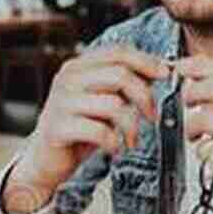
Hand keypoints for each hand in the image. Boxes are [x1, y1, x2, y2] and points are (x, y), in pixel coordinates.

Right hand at [3, 46, 168, 213]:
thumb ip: (122, 85)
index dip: (147, 61)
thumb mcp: (102, 101)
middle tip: (152, 117)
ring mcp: (61, 102)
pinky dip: (114, 142)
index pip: (118, 52)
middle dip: (144, 97)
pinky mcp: (58, 128)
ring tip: (131, 140)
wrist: (46, 160)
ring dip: (131, 126)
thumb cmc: (79, 130)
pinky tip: (114, 148)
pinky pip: (99, 131)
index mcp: (78, 67)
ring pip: (113, 104)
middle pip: (120, 75)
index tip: (166, 75)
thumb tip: (160, 71)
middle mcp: (67, 79)